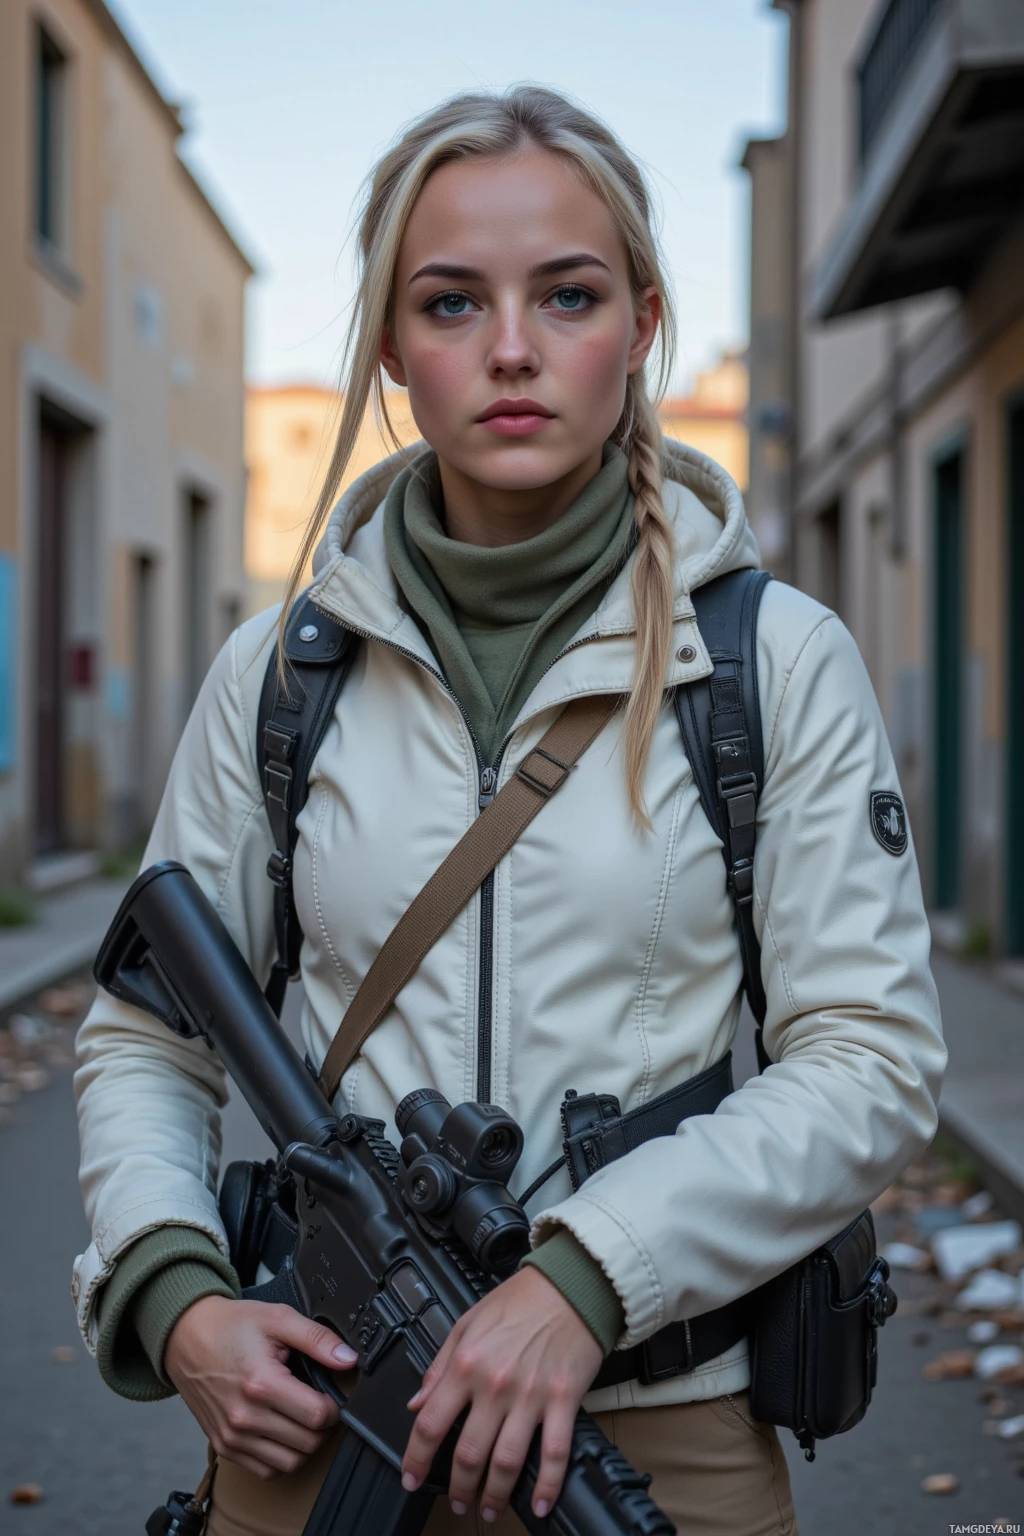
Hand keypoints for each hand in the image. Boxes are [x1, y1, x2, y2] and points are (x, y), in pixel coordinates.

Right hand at [164, 1295, 358, 1479]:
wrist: (186, 1338)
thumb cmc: (232, 1326)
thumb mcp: (278, 1319)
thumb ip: (317, 1339)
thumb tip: (349, 1360)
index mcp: (261, 1383)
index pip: (317, 1417)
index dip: (335, 1406)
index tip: (331, 1394)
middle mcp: (244, 1417)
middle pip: (307, 1443)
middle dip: (324, 1426)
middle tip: (320, 1403)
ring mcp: (232, 1437)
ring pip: (290, 1463)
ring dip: (305, 1445)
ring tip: (302, 1417)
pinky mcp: (224, 1447)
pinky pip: (266, 1470)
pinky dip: (282, 1457)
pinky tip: (283, 1431)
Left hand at [400, 1266, 603, 1521]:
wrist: (570, 1286)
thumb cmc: (521, 1301)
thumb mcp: (467, 1323)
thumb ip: (439, 1365)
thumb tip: (417, 1403)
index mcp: (466, 1364)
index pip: (430, 1424)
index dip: (415, 1458)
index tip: (411, 1477)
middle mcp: (495, 1385)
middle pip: (468, 1453)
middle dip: (458, 1487)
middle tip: (457, 1501)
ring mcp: (531, 1396)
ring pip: (506, 1462)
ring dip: (495, 1496)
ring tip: (489, 1510)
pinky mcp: (564, 1401)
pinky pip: (554, 1454)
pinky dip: (546, 1486)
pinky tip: (539, 1504)